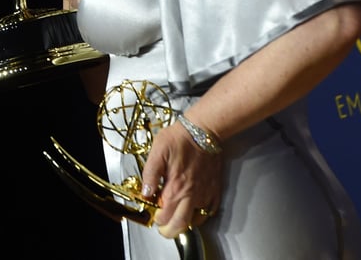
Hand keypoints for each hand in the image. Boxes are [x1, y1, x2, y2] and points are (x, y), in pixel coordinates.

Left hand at [141, 120, 223, 238]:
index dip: (157, 219)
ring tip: (177, 216)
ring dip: (185, 222)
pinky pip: (209, 210)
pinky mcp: (215, 189)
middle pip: (180, 225)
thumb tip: (145, 192)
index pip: (164, 216)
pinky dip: (201, 214)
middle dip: (169, 230)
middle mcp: (191, 195)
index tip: (154, 213)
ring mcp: (205, 194)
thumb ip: (150, 174)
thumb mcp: (157, 152)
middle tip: (164, 227)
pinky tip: (194, 208)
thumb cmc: (179, 138)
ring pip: (196, 220)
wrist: (204, 130)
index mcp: (175, 188)